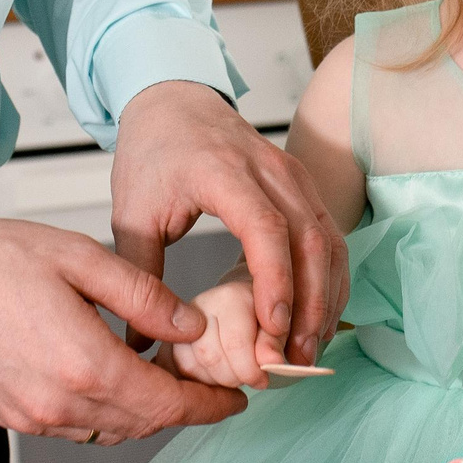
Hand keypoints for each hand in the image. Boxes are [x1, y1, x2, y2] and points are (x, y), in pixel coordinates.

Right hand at [0, 217, 244, 441]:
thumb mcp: (82, 259)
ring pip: (112, 431)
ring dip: (145, 412)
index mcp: (86, 366)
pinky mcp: (13, 417)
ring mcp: (33, 418)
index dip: (209, 405)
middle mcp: (60, 406)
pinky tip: (115, 378)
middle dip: (183, 408)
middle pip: (144, 424)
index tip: (237, 399)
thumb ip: (144, 298)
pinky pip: (78, 428)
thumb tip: (192, 328)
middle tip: (209, 382)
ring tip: (166, 378)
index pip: (168, 405)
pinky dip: (108, 412)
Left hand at [110, 80, 348, 365]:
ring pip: (329, 240)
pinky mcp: (303, 186)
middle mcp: (269, 170)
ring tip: (307, 350)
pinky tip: (315, 318)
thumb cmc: (152, 155)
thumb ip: (138, 275)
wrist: (174, 103)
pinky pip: (330, 236)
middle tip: (294, 359)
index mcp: (223, 172)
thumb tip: (137, 340)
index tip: (272, 329)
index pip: (265, 227)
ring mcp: (293, 175)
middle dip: (309, 304)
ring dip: (325, 297)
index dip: (275, 281)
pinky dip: (329, 280)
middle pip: (310, 238)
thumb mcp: (133, 213)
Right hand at [155, 276, 275, 390]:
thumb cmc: (262, 321)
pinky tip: (213, 378)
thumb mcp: (278, 329)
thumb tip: (271, 361)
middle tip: (246, 378)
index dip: (251, 370)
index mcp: (230, 297)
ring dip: (214, 383)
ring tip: (232, 375)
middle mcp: (199, 306)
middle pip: (211, 357)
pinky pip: (176, 372)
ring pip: (190, 368)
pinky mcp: (167, 341)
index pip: (235, 343)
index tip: (262, 380)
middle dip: (233, 378)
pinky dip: (196, 384)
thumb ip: (273, 343)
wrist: (243, 311)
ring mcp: (179, 323)